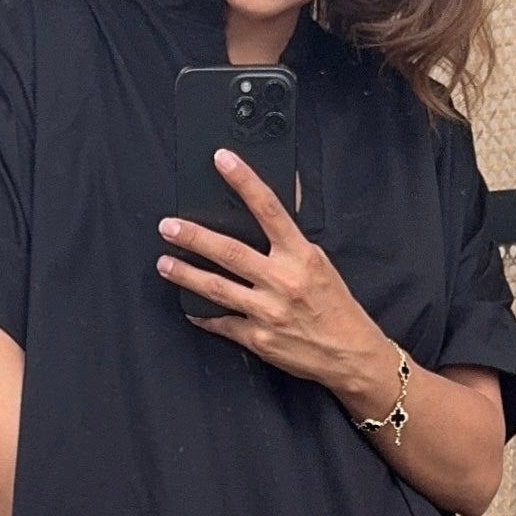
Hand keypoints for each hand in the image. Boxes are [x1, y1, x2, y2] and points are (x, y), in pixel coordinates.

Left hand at [157, 151, 392, 412]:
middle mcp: (283, 281)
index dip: (245, 181)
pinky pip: (221, 323)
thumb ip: (291, 238)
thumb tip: (281, 201)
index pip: (269, 209)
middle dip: (193, 236)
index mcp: (301, 256)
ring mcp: (268, 311)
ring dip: (185, 274)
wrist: (350, 355)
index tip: (223, 160)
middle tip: (168, 226)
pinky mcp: (258, 338)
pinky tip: (187, 307)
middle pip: (229, 251)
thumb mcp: (320, 263)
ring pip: (216, 288)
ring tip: (164, 263)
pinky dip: (202, 314)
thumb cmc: (335, 307)